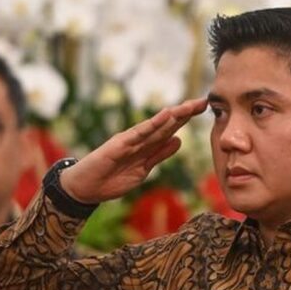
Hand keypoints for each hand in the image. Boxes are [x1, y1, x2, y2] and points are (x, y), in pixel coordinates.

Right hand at [60, 98, 207, 203]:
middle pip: (167, 124)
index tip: (204, 109)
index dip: (186, 119)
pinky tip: (167, 114)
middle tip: (204, 101)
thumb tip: (178, 141)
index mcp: (147, 145)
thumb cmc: (112, 178)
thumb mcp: (144, 169)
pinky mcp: (120, 144)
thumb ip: (160, 155)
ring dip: (174, 116)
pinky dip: (154, 124)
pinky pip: (140, 133)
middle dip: (185, 113)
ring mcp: (130, 140)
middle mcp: (140, 139)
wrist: (86, 188)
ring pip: (157, 126)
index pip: (171, 129)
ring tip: (189, 106)